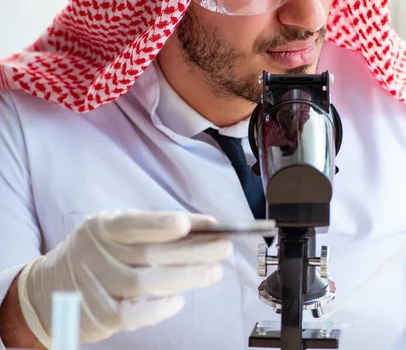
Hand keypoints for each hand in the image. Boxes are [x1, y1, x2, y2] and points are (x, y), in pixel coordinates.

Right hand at [18, 211, 231, 346]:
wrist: (49, 290)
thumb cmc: (99, 254)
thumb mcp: (115, 232)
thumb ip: (153, 229)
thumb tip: (204, 227)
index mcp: (101, 227)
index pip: (133, 223)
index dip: (162, 224)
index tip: (193, 224)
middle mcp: (93, 254)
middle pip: (149, 254)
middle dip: (193, 251)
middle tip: (224, 248)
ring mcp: (93, 286)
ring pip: (145, 283)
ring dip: (186, 278)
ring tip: (213, 273)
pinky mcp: (97, 315)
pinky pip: (134, 315)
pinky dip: (160, 308)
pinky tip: (179, 300)